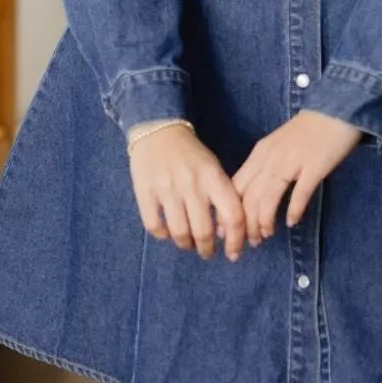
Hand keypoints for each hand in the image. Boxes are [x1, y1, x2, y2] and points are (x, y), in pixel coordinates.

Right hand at [128, 125, 246, 259]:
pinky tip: (167, 233)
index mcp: (213, 177)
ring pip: (180, 232)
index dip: (237, 240)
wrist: (158, 129)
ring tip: (189, 245)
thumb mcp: (213, 168)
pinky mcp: (144, 191)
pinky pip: (154, 225)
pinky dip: (163, 235)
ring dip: (186, 245)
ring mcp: (166, 188)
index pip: (233, 216)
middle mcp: (192, 184)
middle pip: (204, 231)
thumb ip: (221, 196)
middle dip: (208, 249)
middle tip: (208, 252)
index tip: (234, 253)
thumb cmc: (191, 153)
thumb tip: (227, 231)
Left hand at [231, 109, 363, 243]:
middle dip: (245, 224)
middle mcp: (271, 158)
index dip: (230, 212)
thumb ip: (266, 169)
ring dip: (264, 220)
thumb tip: (255, 197)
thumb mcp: (278, 147)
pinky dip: (293, 209)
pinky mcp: (314, 166)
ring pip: (268, 196)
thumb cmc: (308, 131)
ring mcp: (292, 161)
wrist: (336, 109)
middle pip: (249, 196)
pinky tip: (291, 222)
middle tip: (247, 244)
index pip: (237, 187)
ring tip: (265, 236)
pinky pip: (300, 192)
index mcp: (260, 154)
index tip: (228, 232)